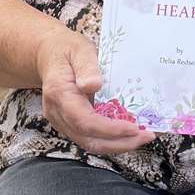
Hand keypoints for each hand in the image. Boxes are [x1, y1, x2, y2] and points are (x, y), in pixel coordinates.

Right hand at [35, 32, 154, 154]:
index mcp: (59, 93)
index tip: (134, 128)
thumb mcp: (80, 50)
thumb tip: (93, 84)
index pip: (85, 121)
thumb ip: (87, 66)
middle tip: (145, 136)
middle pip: (88, 139)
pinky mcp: (68, 124)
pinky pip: (89, 138)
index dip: (110, 129)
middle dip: (119, 143)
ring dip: (117, 144)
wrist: (49, 56)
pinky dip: (110, 140)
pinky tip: (127, 134)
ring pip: (89, 143)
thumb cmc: (68, 50)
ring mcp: (61, 121)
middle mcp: (57, 112)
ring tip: (141, 137)